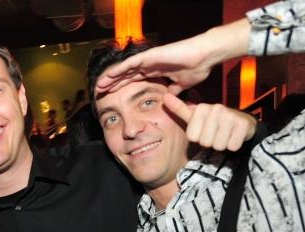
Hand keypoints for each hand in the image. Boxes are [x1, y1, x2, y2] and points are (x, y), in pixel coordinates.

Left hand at [96, 35, 214, 95]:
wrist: (205, 57)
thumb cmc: (197, 68)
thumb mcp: (181, 86)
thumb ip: (172, 92)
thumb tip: (168, 101)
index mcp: (155, 72)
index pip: (133, 81)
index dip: (122, 89)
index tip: (111, 98)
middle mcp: (149, 65)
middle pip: (125, 76)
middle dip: (112, 85)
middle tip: (99, 93)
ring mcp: (148, 60)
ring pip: (124, 70)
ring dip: (111, 78)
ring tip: (99, 85)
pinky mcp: (150, 56)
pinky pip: (130, 64)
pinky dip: (119, 70)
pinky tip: (109, 76)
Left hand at [163, 93, 255, 151]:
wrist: (240, 122)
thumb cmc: (212, 122)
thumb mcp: (194, 116)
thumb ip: (179, 109)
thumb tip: (165, 97)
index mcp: (201, 108)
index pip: (192, 137)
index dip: (198, 138)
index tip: (204, 131)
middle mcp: (217, 109)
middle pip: (205, 142)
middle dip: (210, 142)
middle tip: (215, 134)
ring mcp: (231, 116)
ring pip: (218, 145)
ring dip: (221, 144)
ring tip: (224, 135)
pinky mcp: (243, 125)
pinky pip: (231, 146)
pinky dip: (232, 145)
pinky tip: (233, 136)